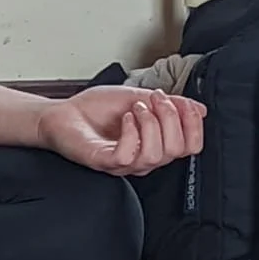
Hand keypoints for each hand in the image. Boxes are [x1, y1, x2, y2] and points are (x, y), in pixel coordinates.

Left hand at [36, 86, 204, 176]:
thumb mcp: (138, 97)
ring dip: (150, 123)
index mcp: (155, 143)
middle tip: (155, 100)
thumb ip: (168, 103)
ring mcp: (124, 162)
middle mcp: (143, 157)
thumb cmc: (95, 109)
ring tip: (135, 108)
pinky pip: (128, 157)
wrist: (62, 113)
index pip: (190, 147)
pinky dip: (131, 133)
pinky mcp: (104, 161)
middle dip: (172, 118)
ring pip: (156, 155)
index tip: (183, 103)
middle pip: (177, 150)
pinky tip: (124, 119)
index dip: (193, 125)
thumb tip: (198, 108)